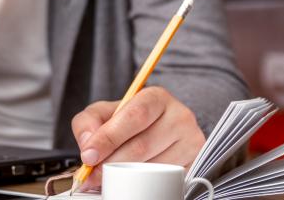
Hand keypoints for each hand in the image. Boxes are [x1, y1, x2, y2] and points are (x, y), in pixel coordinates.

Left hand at [71, 86, 205, 189]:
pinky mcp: (195, 166)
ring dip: (125, 177)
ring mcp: (192, 143)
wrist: (153, 132)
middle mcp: (180, 117)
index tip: (89, 156)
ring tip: (107, 179)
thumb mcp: (103, 113)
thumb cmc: (126, 122)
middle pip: (142, 145)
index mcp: (157, 98)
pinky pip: (166, 181)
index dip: (109, 138)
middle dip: (111, 163)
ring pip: (153, 167)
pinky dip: (143, 185)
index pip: (134, 116)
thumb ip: (88, 122)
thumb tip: (88, 145)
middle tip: (91, 175)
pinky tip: (129, 183)